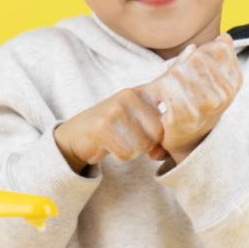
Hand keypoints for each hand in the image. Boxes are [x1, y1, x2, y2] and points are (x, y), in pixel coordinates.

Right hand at [53, 86, 168, 173]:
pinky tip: (110, 146)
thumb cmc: (115, 129)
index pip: (171, 112)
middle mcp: (129, 95)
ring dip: (133, 151)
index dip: (168, 131)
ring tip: (119, 141)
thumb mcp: (140, 126)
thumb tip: (160, 152)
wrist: (78, 134)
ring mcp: (115, 109)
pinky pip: (126, 153)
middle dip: (147, 144)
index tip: (156, 135)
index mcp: (143, 91)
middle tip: (131, 139)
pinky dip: (120, 156)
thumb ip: (157, 137)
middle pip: (158, 133)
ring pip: (142, 145)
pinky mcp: (102, 126)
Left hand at [136, 33, 242, 162]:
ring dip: (170, 77)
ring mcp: (206, 104)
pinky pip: (168, 87)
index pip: (216, 49)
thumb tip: (225, 37)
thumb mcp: (213, 79)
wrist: (189, 141)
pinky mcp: (185, 115)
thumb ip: (218, 56)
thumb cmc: (199, 103)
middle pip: (196, 58)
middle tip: (177, 78)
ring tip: (171, 88)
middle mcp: (224, 93)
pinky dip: (161, 89)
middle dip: (183, 64)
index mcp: (234, 81)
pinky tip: (163, 97)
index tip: (193, 65)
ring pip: (180, 71)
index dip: (199, 53)